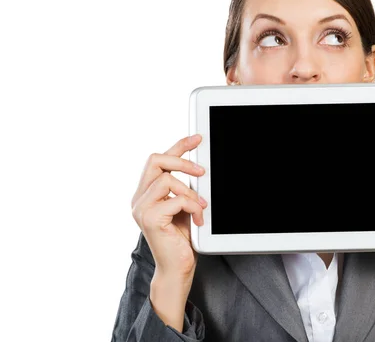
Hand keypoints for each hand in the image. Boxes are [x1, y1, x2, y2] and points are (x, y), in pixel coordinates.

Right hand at [131, 134, 206, 280]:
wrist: (178, 268)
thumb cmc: (181, 239)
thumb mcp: (184, 206)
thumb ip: (184, 188)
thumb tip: (199, 167)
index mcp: (146, 193)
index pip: (159, 160)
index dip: (178, 146)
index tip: (197, 138)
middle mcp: (139, 198)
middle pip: (155, 160)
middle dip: (182, 161)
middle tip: (202, 171)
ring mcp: (141, 208)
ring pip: (168, 180)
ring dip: (191, 192)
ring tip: (201, 207)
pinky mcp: (150, 219)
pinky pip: (177, 199)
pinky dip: (194, 207)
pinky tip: (199, 220)